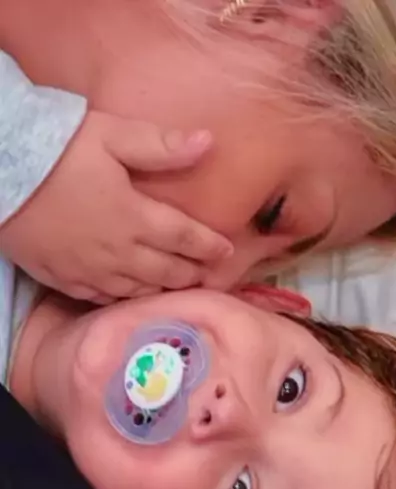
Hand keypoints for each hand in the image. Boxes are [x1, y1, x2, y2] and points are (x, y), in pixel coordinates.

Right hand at [0, 110, 232, 300]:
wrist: (2, 173)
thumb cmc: (58, 149)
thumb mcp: (112, 135)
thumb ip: (161, 145)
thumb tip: (208, 143)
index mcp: (136, 217)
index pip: (186, 238)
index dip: (210, 247)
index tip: (227, 253)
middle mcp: (119, 252)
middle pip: (167, 272)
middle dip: (192, 275)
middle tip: (208, 277)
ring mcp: (92, 271)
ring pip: (139, 291)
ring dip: (163, 291)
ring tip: (179, 290)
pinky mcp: (66, 280)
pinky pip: (105, 299)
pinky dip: (126, 299)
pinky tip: (133, 295)